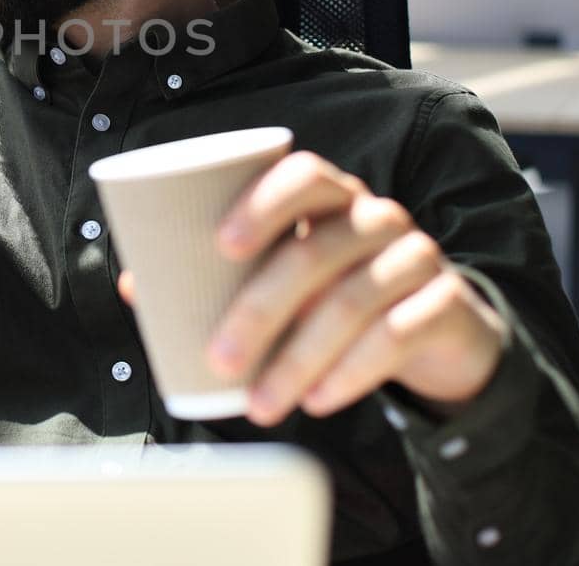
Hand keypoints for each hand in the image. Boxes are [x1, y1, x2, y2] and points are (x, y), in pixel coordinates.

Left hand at [118, 151, 505, 425]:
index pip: (303, 174)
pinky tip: (319, 401)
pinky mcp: (444, 304)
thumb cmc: (338, 291)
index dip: (262, 201)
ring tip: (259, 404)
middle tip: (219, 360)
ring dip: (298, 359)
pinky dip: (353, 372)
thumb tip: (134, 286)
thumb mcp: (287, 277)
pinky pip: (398, 335)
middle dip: (260, 309)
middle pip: (315, 251)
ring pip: (353, 301)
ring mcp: (416, 257)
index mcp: (332, 196)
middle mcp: (377, 216)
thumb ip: (219, 276)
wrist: (437, 328)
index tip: (219, 243)